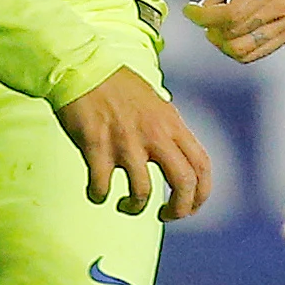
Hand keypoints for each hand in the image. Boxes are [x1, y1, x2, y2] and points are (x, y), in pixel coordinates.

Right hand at [55, 66, 210, 220]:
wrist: (82, 69)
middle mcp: (155, 134)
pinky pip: (102, 187)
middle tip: (166, 216)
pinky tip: (97, 192)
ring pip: (142, 193)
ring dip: (134, 208)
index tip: (190, 207)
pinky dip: (99, 196)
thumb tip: (177, 155)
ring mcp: (126, 142)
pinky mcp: (97, 147)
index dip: (201, 195)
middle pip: (184, 183)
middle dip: (179, 210)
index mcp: (172, 124)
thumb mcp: (156, 104)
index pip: (202, 166)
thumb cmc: (118, 86)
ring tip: (126, 205)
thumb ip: (169, 130)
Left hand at [182, 0, 284, 63]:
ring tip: (221, 13)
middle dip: (210, 23)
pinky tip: (229, 24)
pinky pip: (247, 55)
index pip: (233, 14)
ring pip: (240, 50)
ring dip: (220, 35)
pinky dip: (230, 43)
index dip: (204, 16)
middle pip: (233, 33)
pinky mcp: (283, 36)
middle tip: (208, 4)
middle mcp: (284, 6)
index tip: (188, 8)